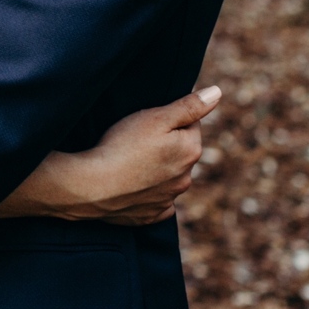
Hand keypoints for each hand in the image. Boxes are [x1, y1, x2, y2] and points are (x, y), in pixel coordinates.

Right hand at [0, 85, 221, 224]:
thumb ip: (189, 105)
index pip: (190, 125)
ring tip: (129, 161)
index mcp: (190, 150)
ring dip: (156, 169)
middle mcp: (186, 178)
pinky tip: (131, 185)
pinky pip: (156, 201)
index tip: (147, 122)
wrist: (91, 186)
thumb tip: (217, 92)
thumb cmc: (122, 145)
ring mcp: (168, 200)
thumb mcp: (155, 117)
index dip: (168, 119)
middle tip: (135, 140)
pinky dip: (147, 193)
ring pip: (168, 177)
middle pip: (180, 152)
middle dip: (165, 145)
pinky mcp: (151, 215)